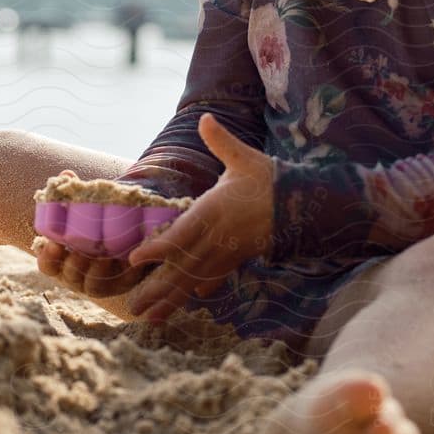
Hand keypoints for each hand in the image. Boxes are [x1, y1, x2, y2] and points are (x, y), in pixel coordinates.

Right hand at [33, 169, 152, 320]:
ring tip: (104, 258)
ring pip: (94, 285)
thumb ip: (73, 190)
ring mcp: (100, 282)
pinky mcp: (124, 283)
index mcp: (62, 260)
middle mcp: (78, 275)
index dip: (47, 258)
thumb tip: (66, 175)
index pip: (48, 265)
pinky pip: (122, 284)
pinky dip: (124, 275)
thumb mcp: (84, 206)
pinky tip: (127, 262)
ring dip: (97, 273)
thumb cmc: (95, 218)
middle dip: (74, 265)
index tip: (52, 244)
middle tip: (80, 252)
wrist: (128, 231)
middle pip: (71, 276)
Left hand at [125, 114, 273, 324]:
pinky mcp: (237, 257)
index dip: (159, 247)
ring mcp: (228, 251)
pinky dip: (200, 289)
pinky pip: (214, 277)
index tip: (135, 259)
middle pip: (182, 267)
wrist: (302, 204)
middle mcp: (218, 236)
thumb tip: (206, 118)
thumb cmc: (268, 179)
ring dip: (171, 298)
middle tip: (131, 308)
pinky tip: (190, 299)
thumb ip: (221, 141)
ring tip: (147, 315)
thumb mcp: (244, 157)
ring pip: (194, 279)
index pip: (182, 233)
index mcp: (214, 211)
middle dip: (157, 288)